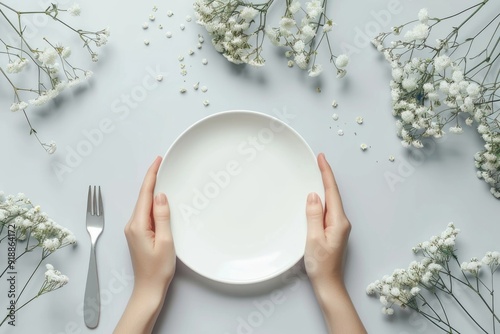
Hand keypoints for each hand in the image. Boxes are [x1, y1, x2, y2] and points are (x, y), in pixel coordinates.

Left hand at [125, 156, 175, 295]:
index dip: (151, 176)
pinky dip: (152, 203)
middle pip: (142, 197)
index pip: (145, 194)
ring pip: (144, 204)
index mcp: (138, 225)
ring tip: (162, 177)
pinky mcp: (138, 234)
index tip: (157, 161)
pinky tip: (159, 199)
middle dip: (152, 179)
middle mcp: (132, 225)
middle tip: (162, 164)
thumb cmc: (158, 269)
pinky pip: (145, 213)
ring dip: (152, 191)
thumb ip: (162, 216)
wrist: (149, 289)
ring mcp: (133, 230)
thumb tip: (160, 196)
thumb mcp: (165, 241)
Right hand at [304, 153, 365, 333]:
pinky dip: (321, 199)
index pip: (332, 192)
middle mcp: (341, 222)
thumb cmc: (321, 265)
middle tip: (318, 160)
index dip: (326, 173)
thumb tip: (313, 196)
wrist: (328, 284)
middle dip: (325, 176)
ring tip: (316, 173)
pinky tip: (315, 197)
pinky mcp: (332, 231)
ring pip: (330, 201)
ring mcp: (338, 227)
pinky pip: (327, 210)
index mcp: (338, 221)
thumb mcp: (314, 239)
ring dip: (323, 187)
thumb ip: (314, 216)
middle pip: (333, 194)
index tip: (322, 158)